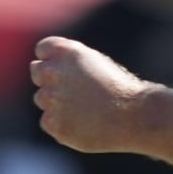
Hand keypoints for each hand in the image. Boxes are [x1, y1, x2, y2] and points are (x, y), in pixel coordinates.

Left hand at [29, 36, 154, 153]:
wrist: (135, 116)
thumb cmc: (119, 88)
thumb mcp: (95, 63)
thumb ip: (67, 63)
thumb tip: (41, 67)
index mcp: (66, 52)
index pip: (42, 50)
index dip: (51, 59)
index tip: (63, 69)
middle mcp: (54, 72)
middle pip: (37, 72)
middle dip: (50, 79)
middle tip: (73, 90)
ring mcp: (51, 99)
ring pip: (42, 98)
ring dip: (55, 102)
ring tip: (84, 108)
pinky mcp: (54, 123)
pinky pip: (48, 121)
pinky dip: (61, 123)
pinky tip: (84, 123)